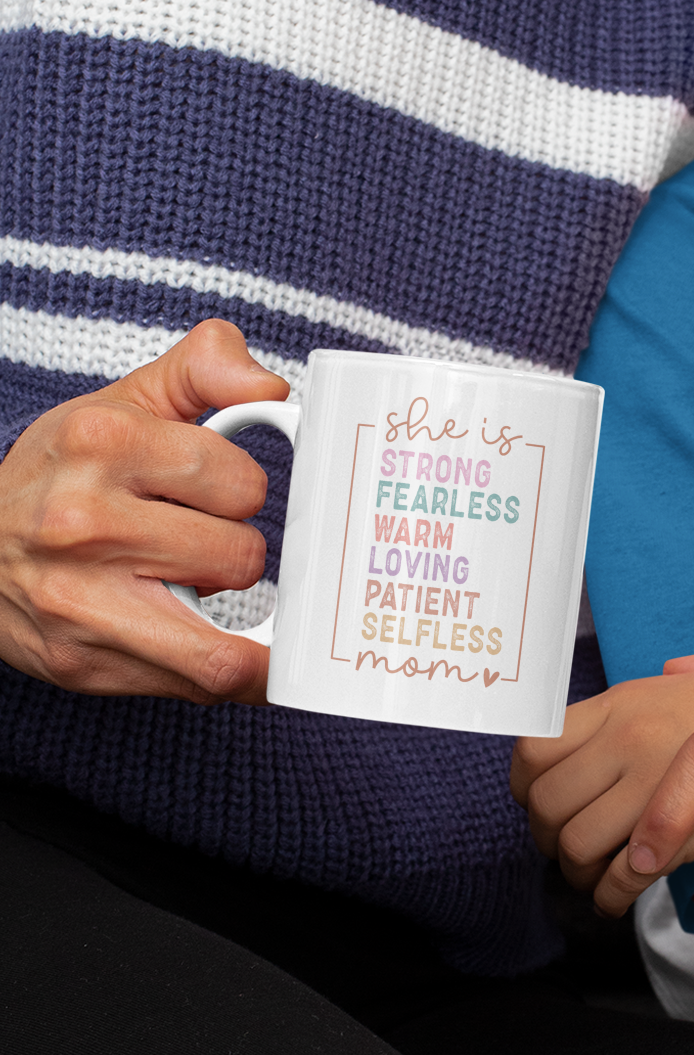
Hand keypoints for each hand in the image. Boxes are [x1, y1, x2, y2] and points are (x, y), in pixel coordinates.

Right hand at [0, 319, 288, 702]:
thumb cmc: (62, 476)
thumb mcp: (124, 402)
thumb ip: (203, 370)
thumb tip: (270, 390)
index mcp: (103, 440)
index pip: (241, 481)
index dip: (241, 492)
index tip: (215, 493)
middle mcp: (84, 520)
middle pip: (239, 556)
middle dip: (234, 554)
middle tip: (196, 544)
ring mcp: (80, 599)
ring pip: (224, 643)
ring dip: (227, 616)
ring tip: (196, 590)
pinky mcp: (82, 661)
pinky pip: (198, 684)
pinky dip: (234, 677)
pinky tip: (229, 651)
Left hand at [513, 665, 693, 890]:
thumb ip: (686, 676)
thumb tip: (673, 672)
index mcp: (625, 701)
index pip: (533, 747)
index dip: (524, 787)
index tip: (540, 803)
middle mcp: (628, 738)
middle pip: (545, 804)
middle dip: (546, 841)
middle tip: (568, 851)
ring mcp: (652, 786)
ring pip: (574, 847)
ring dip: (576, 875)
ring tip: (597, 878)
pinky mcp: (680, 834)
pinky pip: (617, 880)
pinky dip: (608, 899)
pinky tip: (619, 900)